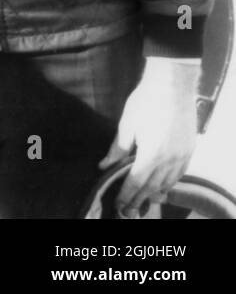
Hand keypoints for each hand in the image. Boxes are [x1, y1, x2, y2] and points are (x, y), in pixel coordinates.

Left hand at [99, 56, 200, 217]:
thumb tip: (104, 165)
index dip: (127, 195)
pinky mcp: (189, 149)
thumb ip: (117, 149)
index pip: (136, 182)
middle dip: (140, 198)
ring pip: (168, 182)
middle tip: (129, 209)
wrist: (172, 85)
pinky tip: (163, 184)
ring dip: (156, 192)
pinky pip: (180, 173)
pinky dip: (170, 182)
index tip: (119, 204)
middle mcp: (170, 160)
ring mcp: (182, 155)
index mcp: (151, 154)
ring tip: (144, 200)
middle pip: (153, 186)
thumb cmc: (145, 102)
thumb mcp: (126, 125)